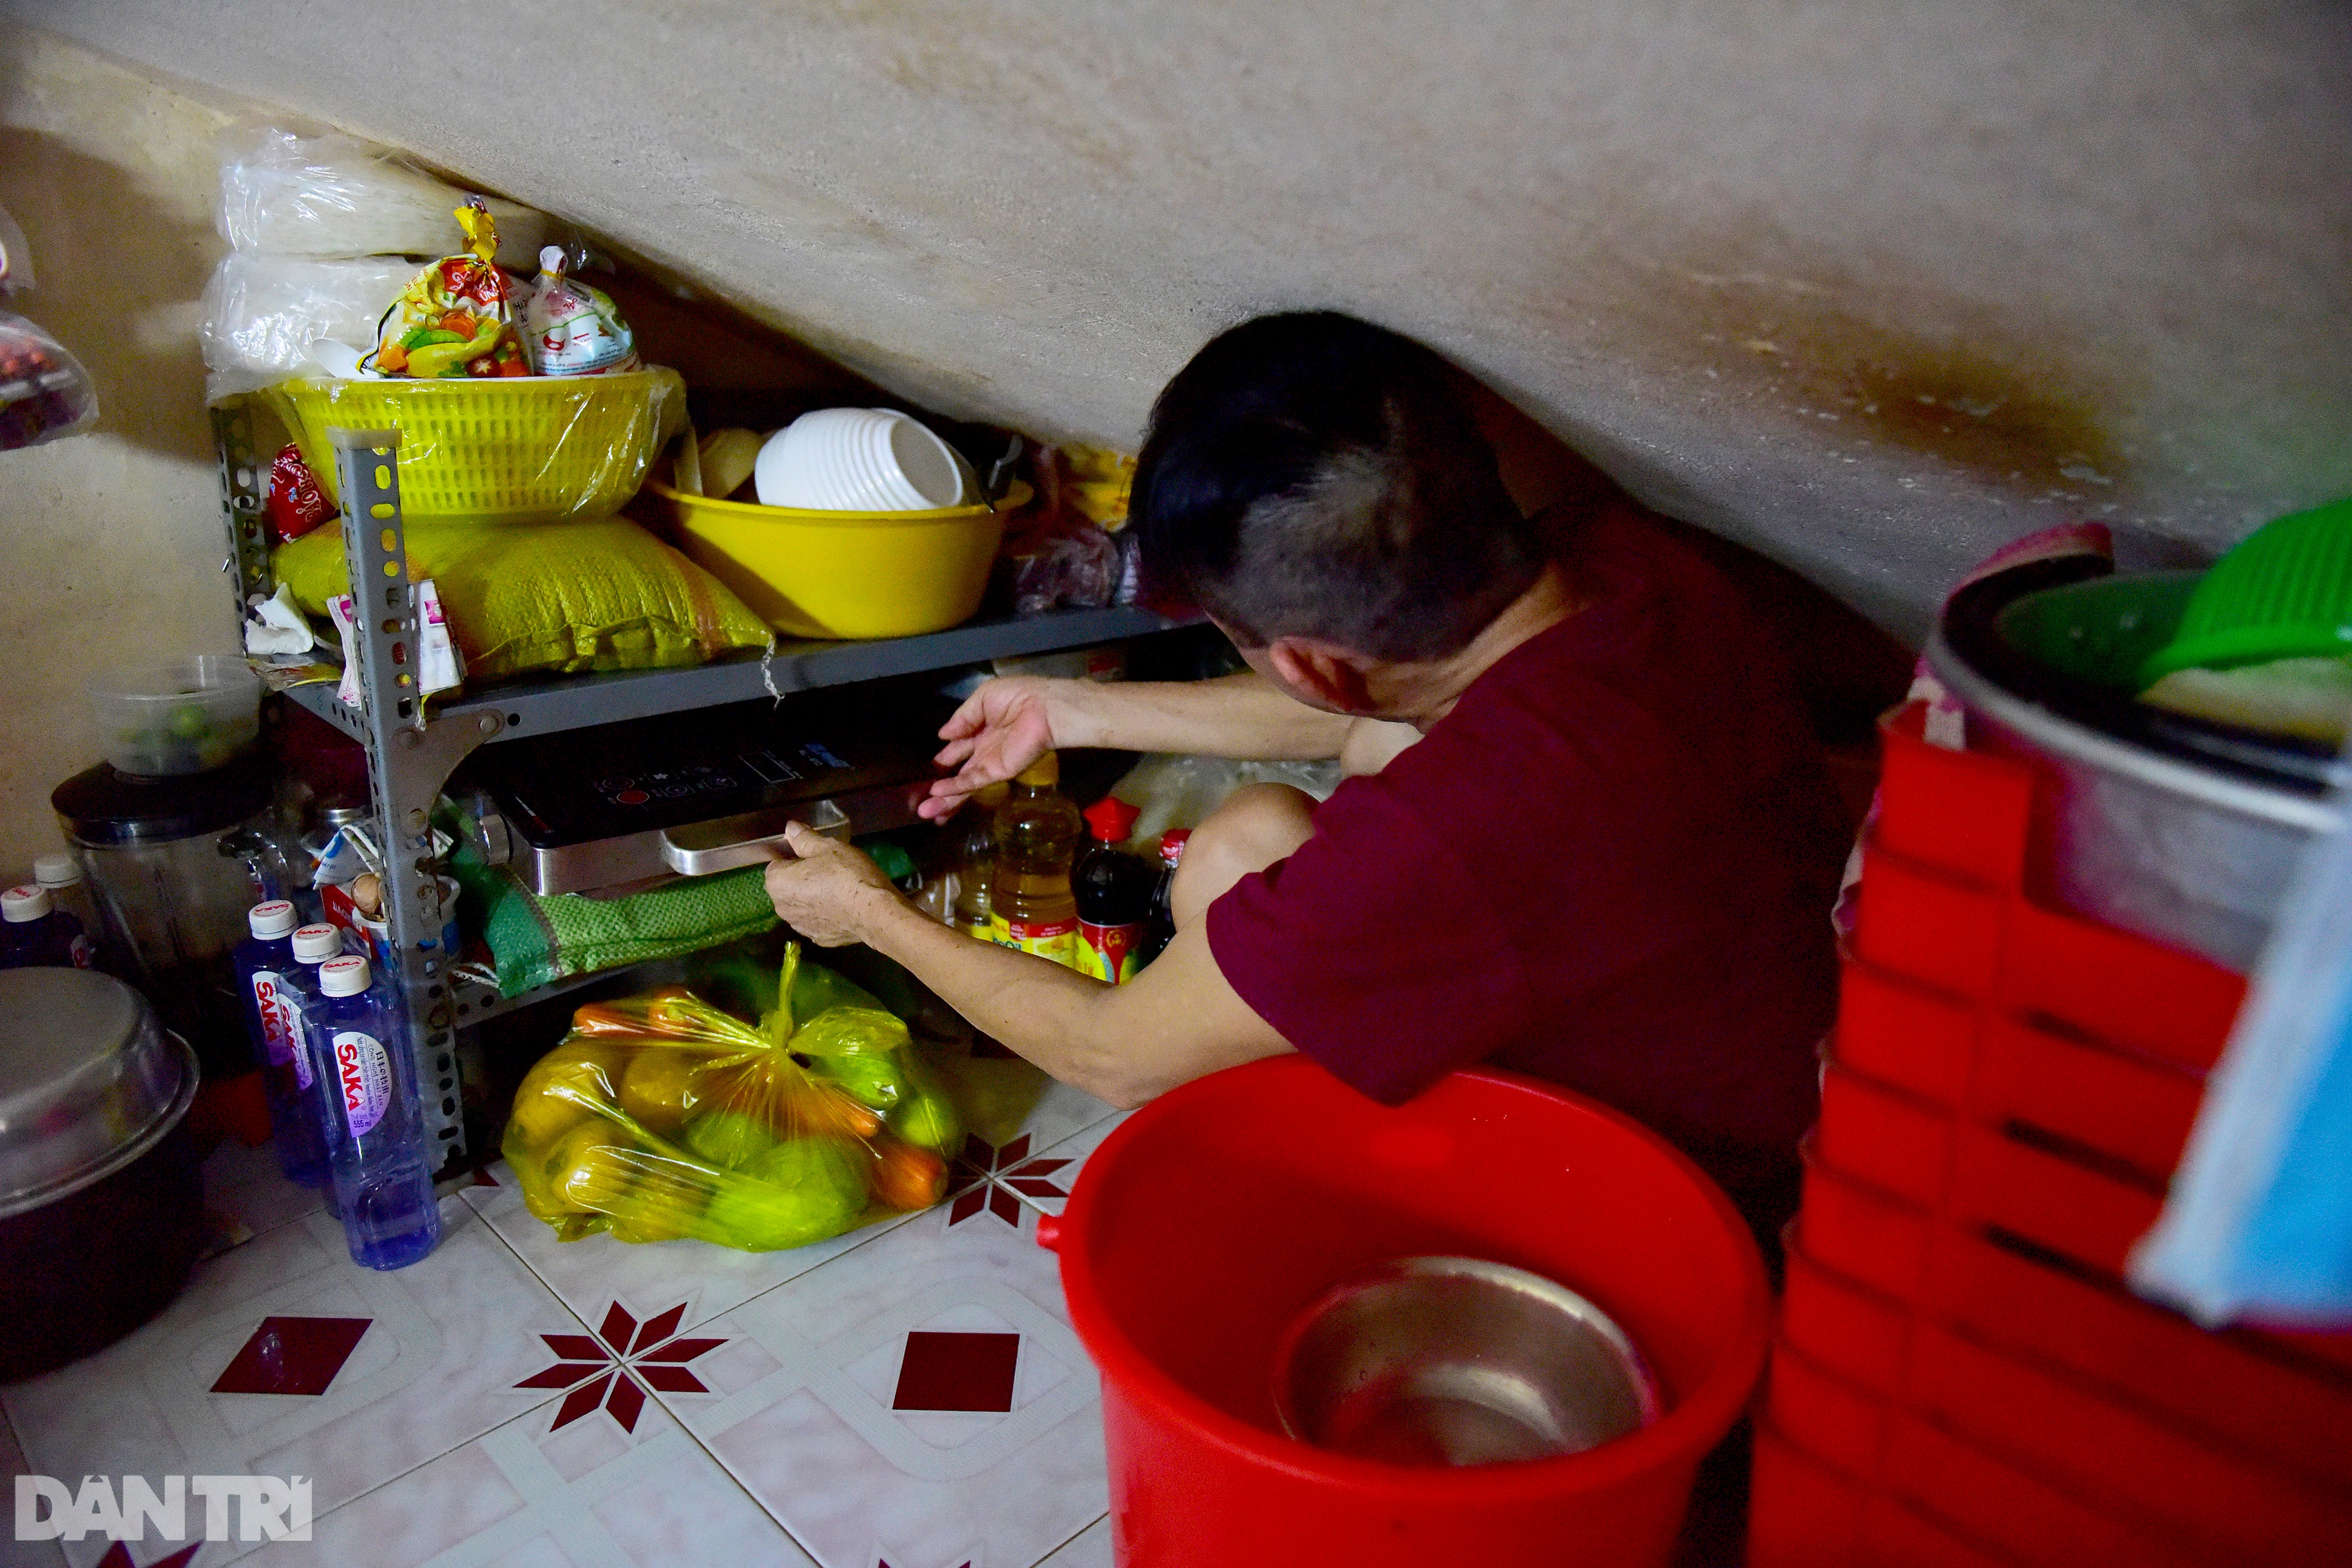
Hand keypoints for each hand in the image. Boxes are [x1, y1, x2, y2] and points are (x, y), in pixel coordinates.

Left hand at [762, 822, 899, 945]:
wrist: (873, 913)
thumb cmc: (846, 874)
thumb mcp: (827, 847)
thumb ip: (804, 838)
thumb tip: (789, 828)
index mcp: (777, 883)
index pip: (777, 863)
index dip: (795, 857)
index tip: (815, 855)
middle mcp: (781, 908)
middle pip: (787, 886)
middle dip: (801, 879)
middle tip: (828, 870)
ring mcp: (800, 927)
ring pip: (802, 905)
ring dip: (812, 898)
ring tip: (838, 889)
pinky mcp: (818, 939)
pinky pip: (817, 920)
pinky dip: (826, 914)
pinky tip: (844, 907)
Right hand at [921, 677, 1082, 819]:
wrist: (1043, 708)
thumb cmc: (1017, 696)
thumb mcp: (983, 698)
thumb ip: (963, 717)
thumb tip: (942, 735)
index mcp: (982, 729)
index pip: (958, 747)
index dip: (944, 759)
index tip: (928, 769)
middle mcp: (985, 749)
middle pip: (959, 772)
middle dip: (941, 785)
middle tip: (923, 801)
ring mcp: (991, 763)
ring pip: (963, 784)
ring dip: (944, 798)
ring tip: (924, 812)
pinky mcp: (998, 772)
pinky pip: (972, 781)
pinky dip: (954, 789)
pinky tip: (937, 795)